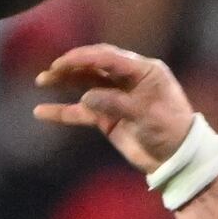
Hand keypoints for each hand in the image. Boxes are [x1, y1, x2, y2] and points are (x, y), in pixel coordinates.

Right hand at [34, 44, 200, 174]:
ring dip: (64, 81)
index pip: (108, 58)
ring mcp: (116, 98)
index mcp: (143, 70)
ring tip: (42, 80)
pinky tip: (41, 112)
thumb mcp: (147, 115)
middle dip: (71, 66)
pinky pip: (80, 112)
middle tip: (51, 70)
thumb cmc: (171, 131)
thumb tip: (85, 97)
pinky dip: (63, 112)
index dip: (84, 57)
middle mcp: (128, 80)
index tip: (63, 62)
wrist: (176, 160)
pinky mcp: (107, 118)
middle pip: (94, 66)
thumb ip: (116, 103)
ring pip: (84, 84)